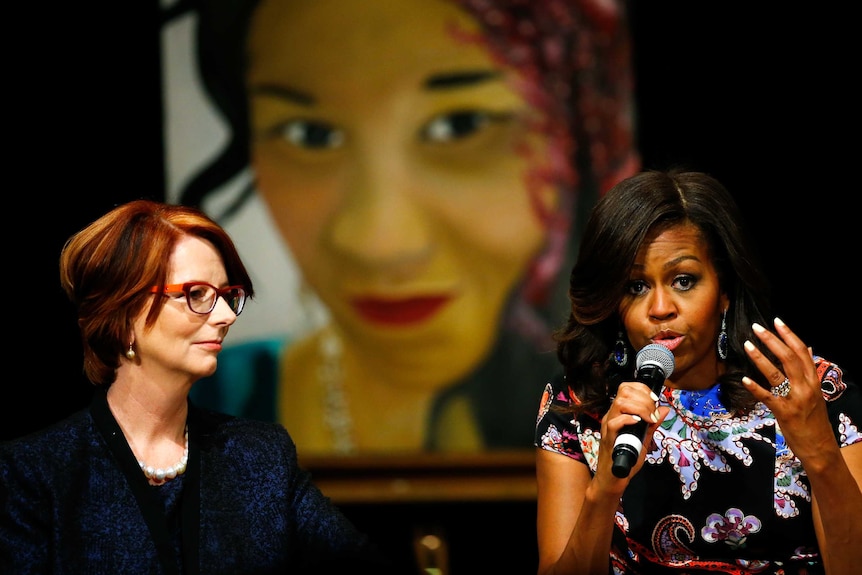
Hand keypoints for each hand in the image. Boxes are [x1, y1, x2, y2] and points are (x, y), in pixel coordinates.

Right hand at [597, 382, 669, 489]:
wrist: (613, 479)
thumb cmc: (626, 459)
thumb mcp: (643, 439)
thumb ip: (652, 424)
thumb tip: (664, 409)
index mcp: (618, 413)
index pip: (626, 388)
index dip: (642, 389)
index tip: (654, 401)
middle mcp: (611, 416)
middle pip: (623, 392)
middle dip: (644, 398)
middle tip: (653, 413)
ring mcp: (608, 427)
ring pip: (619, 404)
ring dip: (639, 408)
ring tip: (648, 419)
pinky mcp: (608, 440)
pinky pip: (614, 423)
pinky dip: (628, 420)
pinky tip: (638, 424)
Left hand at [742, 317, 835, 465]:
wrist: (820, 447)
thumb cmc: (814, 419)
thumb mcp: (815, 392)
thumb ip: (808, 371)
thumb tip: (806, 348)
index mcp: (813, 380)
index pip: (801, 351)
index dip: (789, 335)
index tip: (777, 321)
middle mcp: (806, 387)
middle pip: (788, 358)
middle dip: (772, 340)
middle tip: (756, 327)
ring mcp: (795, 399)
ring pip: (776, 374)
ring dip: (760, 358)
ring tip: (747, 344)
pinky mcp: (784, 413)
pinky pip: (767, 397)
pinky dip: (755, 387)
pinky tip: (743, 379)